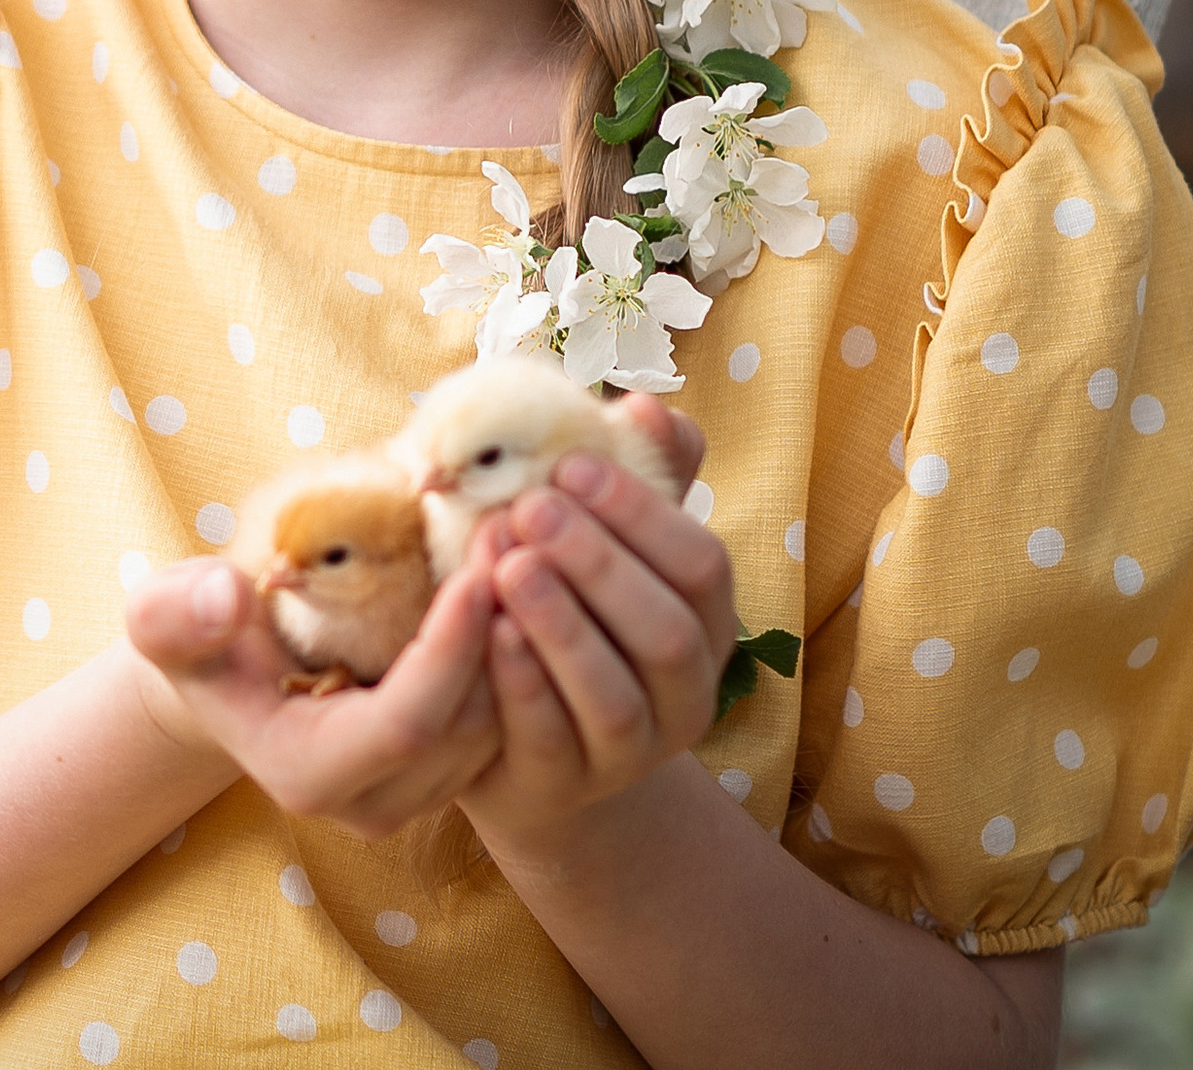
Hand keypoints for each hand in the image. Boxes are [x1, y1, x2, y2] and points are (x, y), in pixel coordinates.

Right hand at [122, 555, 502, 838]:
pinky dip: (516, 652)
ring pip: (499, 729)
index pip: (406, 725)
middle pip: (467, 730)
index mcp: (305, 774)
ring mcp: (413, 794)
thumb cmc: (194, 635)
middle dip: (498, 631)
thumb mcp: (164, 615)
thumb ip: (180, 612)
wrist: (221, 670)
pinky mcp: (442, 769)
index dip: (451, 650)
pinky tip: (515, 579)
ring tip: (524, 544)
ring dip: (519, 639)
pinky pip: (505, 720)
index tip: (479, 568)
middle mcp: (369, 804)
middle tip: (517, 534)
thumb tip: (228, 598)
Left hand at [457, 395, 734, 850]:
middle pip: (665, 632)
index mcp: (705, 624)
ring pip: (613, 696)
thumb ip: (633, 474)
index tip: (568, 460)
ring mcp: (628, 753)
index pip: (701, 564)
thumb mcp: (599, 538)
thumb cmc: (563, 603)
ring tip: (507, 564)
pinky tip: (487, 629)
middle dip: (598, 563)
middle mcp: (685, 694)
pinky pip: (550, 740)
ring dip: (560, 625)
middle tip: (530, 505)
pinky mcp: (563, 785)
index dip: (642, 511)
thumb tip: (644, 407)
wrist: (514, 729)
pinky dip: (521, 683)